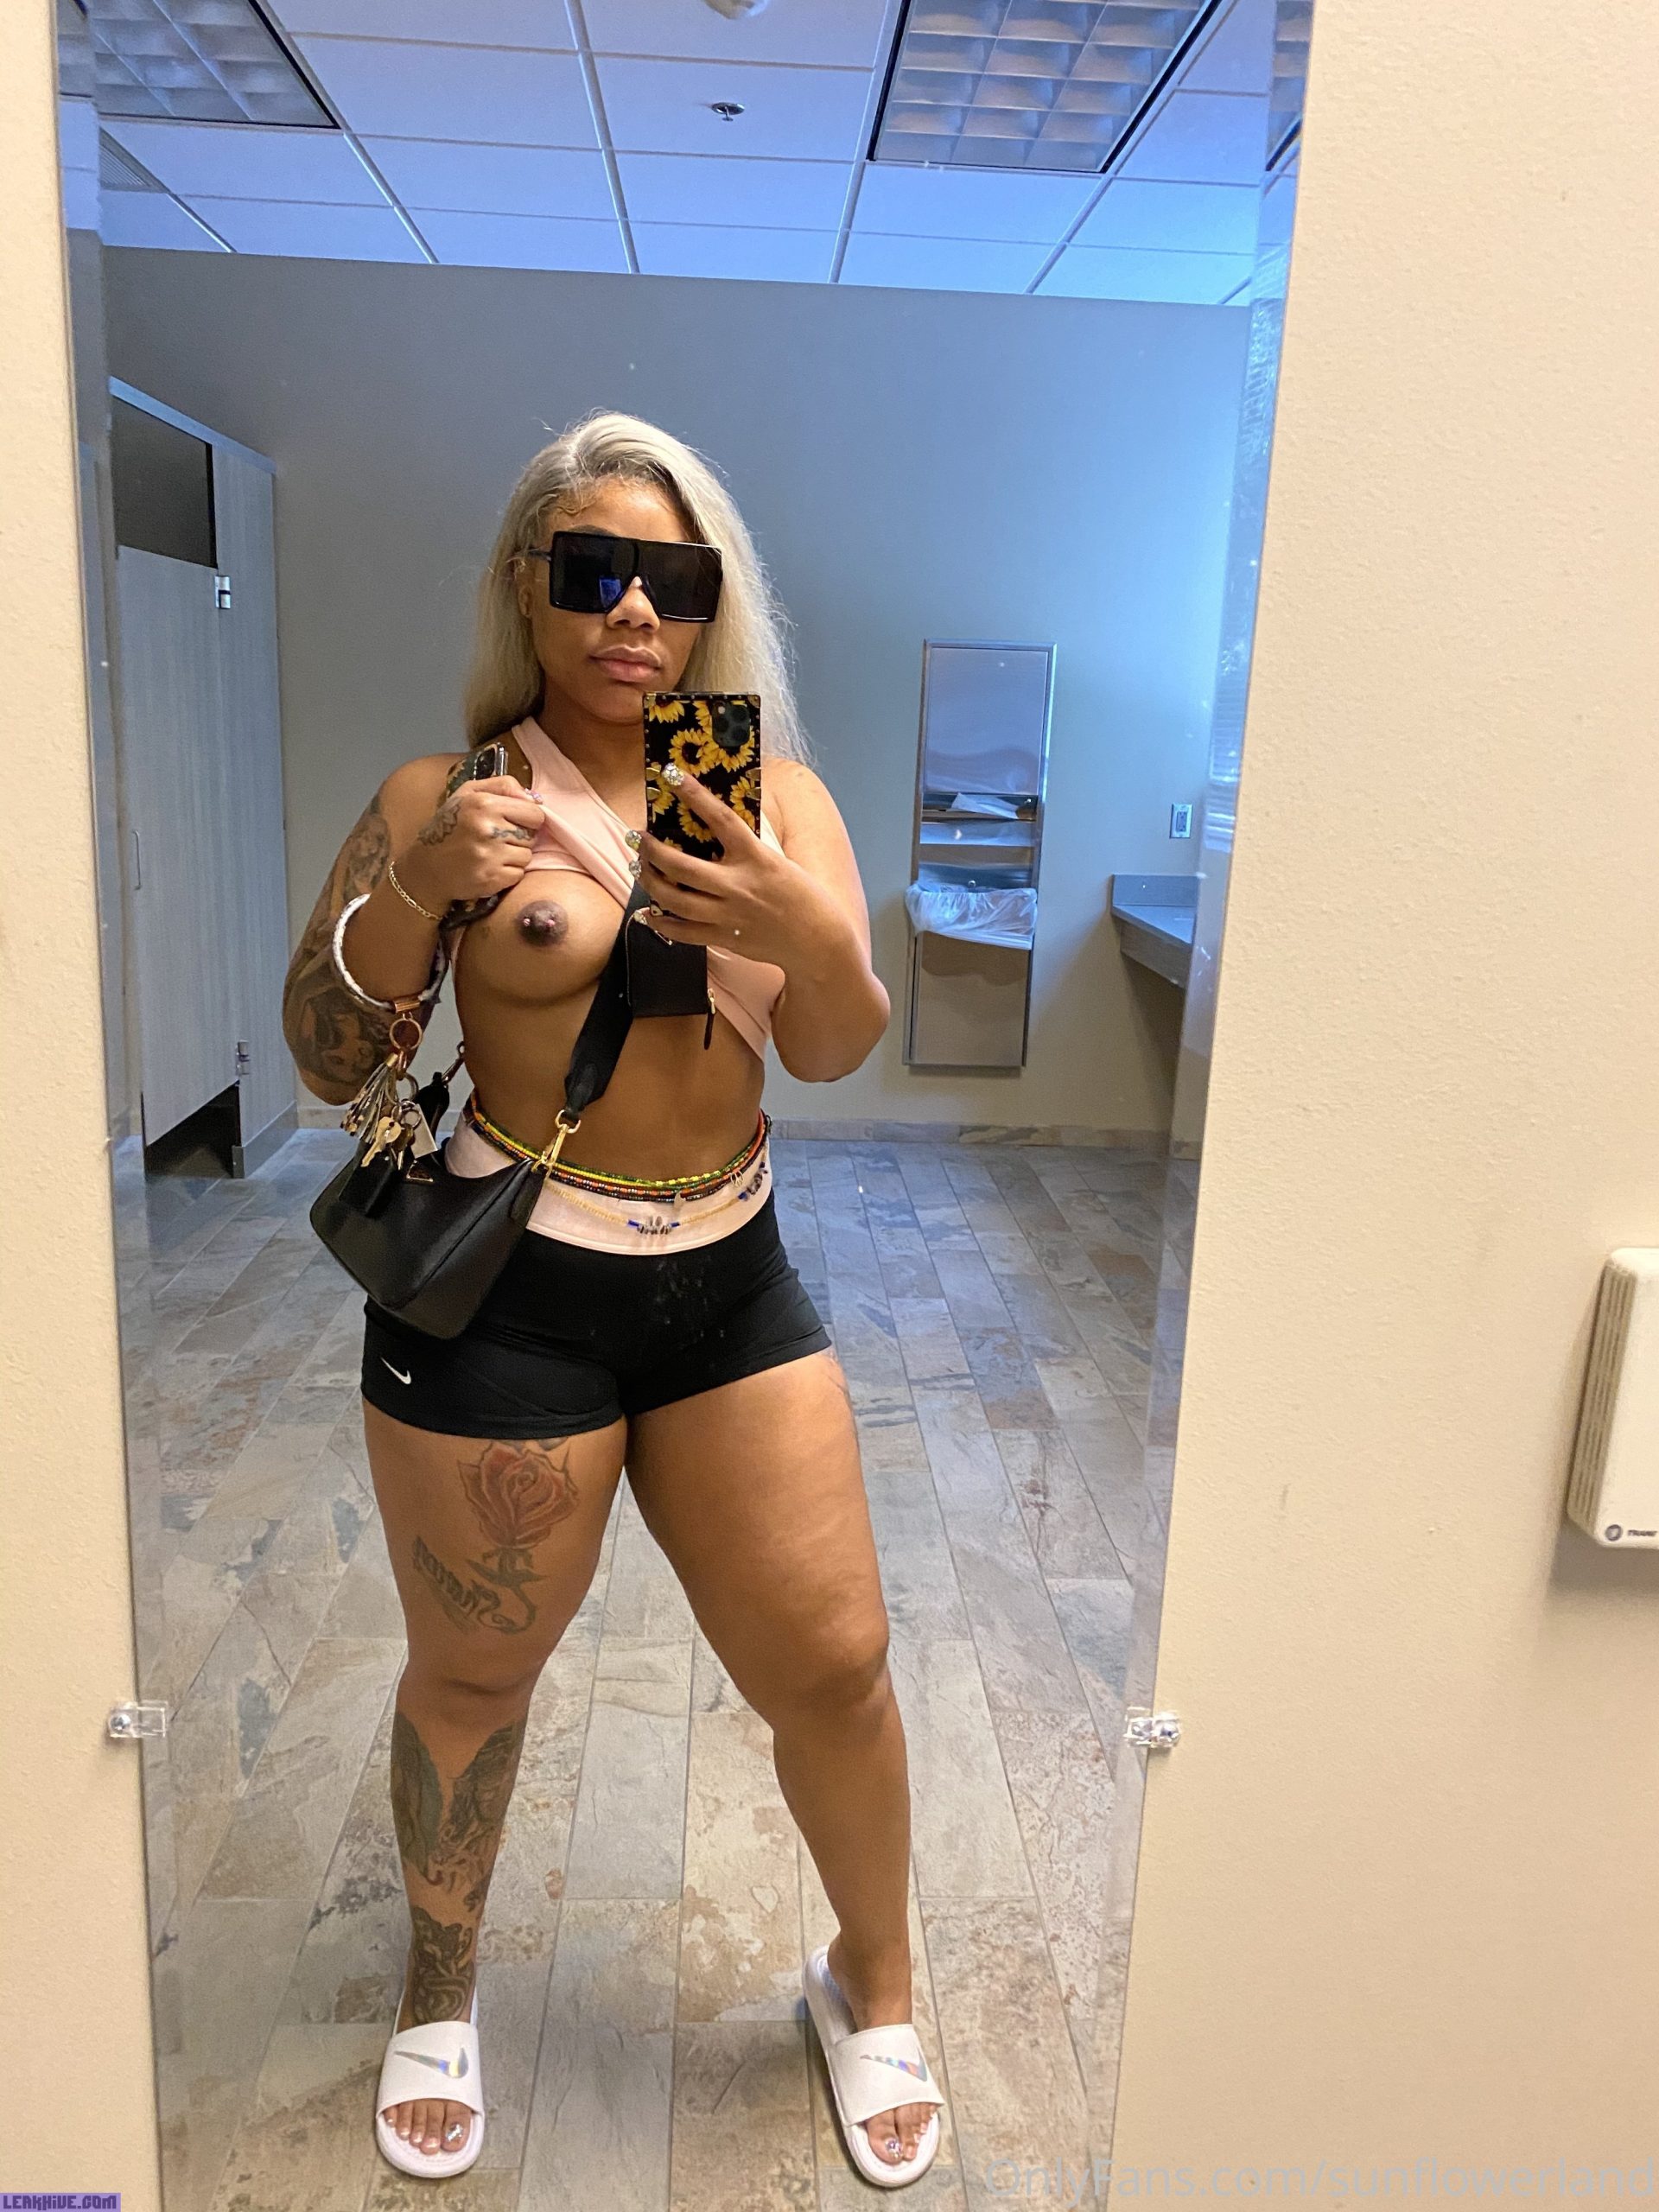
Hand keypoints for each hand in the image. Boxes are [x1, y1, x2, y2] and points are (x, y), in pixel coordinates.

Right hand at [395, 774, 545, 908]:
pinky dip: (508, 873)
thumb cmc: (451, 825)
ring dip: (514, 857)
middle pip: (531, 836)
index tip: (514, 822)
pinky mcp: (491, 878)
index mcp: (484, 803)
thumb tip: (536, 798)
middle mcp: (487, 828)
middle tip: (497, 839)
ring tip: (492, 853)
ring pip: (526, 856)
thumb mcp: (468, 793)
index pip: (534, 813)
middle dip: (519, 838)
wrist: (427, 866)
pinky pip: (518, 875)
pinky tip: (490, 867)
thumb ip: (503, 785)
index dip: (528, 819)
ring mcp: (489, 856)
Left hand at [635, 770, 832, 968]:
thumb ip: (747, 848)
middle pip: (682, 866)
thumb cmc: (801, 895)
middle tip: (638, 837)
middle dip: (653, 850)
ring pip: (676, 899)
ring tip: (639, 867)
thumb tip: (715, 829)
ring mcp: (729, 915)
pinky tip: (651, 912)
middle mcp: (739, 886)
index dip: (695, 795)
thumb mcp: (777, 861)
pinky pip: (685, 932)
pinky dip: (663, 923)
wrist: (817, 940)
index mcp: (757, 858)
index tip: (673, 775)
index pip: (720, 819)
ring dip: (650, 881)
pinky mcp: (725, 938)